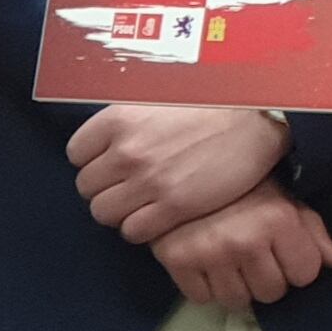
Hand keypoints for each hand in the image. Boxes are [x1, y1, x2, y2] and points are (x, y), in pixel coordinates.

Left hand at [66, 105, 291, 243]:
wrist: (255, 120)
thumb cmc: (210, 105)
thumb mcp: (157, 99)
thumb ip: (126, 121)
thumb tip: (104, 143)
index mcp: (118, 120)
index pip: (76, 154)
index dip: (95, 160)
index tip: (113, 162)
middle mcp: (127, 151)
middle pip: (87, 188)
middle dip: (107, 187)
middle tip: (131, 184)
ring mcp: (149, 182)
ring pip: (104, 213)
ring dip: (121, 210)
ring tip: (144, 201)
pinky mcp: (172, 207)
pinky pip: (133, 231)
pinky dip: (141, 227)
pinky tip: (159, 214)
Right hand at [152, 183, 331, 311]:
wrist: (181, 172)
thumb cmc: (240, 187)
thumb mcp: (282, 199)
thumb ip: (312, 230)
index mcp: (278, 220)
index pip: (305, 274)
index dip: (298, 267)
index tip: (285, 254)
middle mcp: (246, 240)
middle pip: (272, 293)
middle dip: (268, 279)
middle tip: (255, 257)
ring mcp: (210, 254)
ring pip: (237, 302)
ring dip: (237, 287)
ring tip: (232, 260)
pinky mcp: (178, 263)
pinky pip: (202, 299)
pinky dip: (206, 287)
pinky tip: (207, 263)